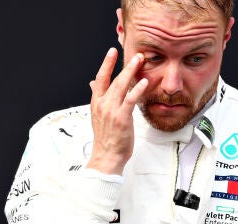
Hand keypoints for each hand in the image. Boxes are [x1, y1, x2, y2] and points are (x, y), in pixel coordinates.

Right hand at [85, 47, 148, 174]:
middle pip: (114, 79)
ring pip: (122, 86)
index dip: (106, 64)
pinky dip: (138, 90)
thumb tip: (93, 83)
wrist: (106, 157)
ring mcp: (111, 110)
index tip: (112, 52)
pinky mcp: (122, 118)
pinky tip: (144, 82)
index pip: (100, 78)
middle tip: (136, 55)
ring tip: (140, 61)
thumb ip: (97, 97)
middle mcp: (102, 104)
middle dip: (125, 65)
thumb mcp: (98, 115)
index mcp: (96, 103)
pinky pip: (131, 100)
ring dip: (131, 72)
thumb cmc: (106, 138)